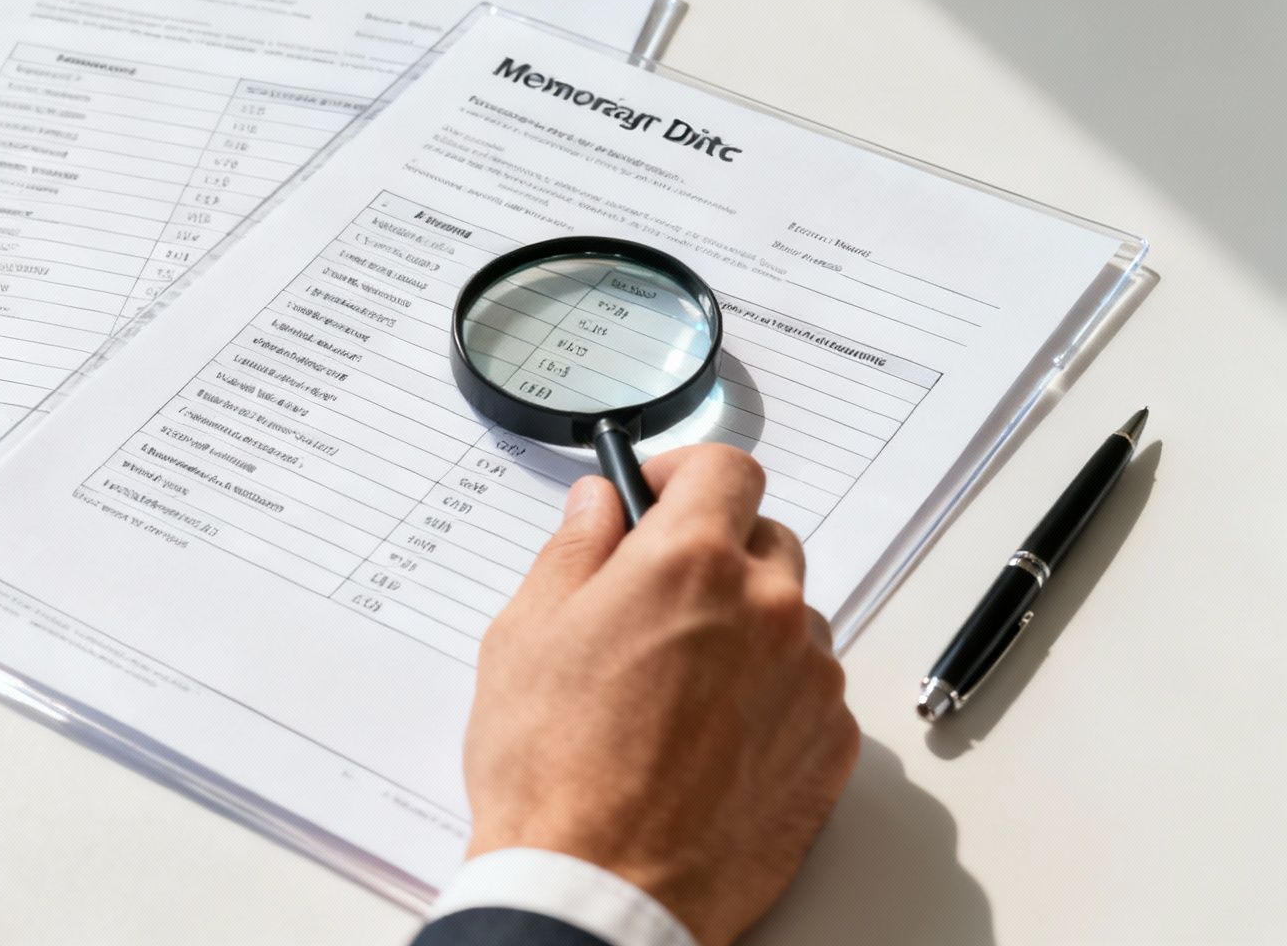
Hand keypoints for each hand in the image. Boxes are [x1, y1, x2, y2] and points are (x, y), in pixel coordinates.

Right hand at [462, 445, 859, 945]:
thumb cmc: (552, 772)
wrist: (601, 890)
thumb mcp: (526, 635)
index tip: (660, 491)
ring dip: (746, 625)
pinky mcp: (830, 747)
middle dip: (714, 551)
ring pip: (791, 617)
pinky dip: (770, 693)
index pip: (725, 468)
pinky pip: (809, 689)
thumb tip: (598, 506)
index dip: (686, 472)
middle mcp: (766, 609)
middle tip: (655, 595)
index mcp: (689, 564)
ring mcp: (808, 680)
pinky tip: (708, 734)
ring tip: (677, 682)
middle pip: (765, 538)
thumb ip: (573, 551)